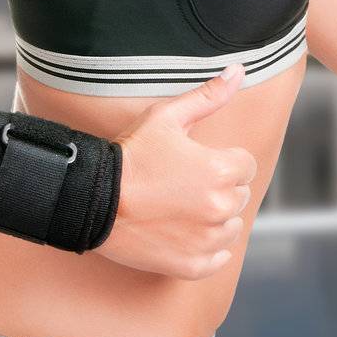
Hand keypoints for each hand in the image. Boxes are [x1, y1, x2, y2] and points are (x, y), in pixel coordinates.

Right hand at [97, 63, 257, 279]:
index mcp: (220, 171)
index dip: (221, 161)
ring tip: (180, 208)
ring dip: (215, 219)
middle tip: (182, 184)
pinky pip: (218, 260)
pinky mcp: (192, 264)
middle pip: (239, 196)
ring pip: (230, 228)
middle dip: (218, 188)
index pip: (244, 165)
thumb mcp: (167, 117)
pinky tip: (185, 234)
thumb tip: (238, 71)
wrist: (91, 199)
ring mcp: (206, 240)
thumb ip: (208, 96)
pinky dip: (208, 250)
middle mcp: (220, 207)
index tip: (195, 162)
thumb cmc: (130, 156)